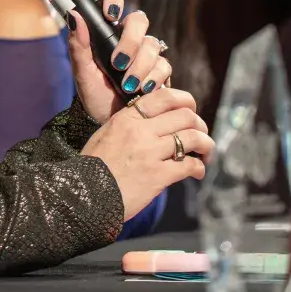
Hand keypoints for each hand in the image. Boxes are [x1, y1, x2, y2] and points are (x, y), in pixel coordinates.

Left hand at [66, 0, 172, 123]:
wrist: (109, 122)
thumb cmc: (93, 93)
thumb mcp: (82, 71)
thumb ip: (78, 44)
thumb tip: (74, 14)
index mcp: (106, 32)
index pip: (112, 0)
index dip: (113, 0)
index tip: (110, 14)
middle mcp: (128, 38)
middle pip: (139, 21)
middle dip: (131, 41)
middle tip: (118, 62)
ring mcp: (146, 54)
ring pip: (152, 45)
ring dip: (140, 65)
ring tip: (127, 85)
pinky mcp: (159, 72)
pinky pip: (164, 65)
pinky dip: (153, 78)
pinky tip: (142, 89)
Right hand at [81, 88, 214, 219]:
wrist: (85, 195)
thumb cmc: (94, 165)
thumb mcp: (107, 133)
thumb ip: (131, 123)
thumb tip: (156, 119)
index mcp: (127, 117)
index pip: (165, 96)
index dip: (186, 101)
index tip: (190, 111)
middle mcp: (141, 130)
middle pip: (186, 116)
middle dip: (200, 125)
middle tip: (200, 135)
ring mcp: (150, 152)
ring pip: (193, 138)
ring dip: (206, 145)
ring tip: (205, 154)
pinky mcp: (158, 176)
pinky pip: (190, 165)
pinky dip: (198, 168)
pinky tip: (196, 172)